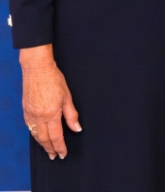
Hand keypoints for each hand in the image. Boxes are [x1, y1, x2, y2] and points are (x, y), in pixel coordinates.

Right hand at [20, 45, 81, 159]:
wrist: (37, 70)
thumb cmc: (54, 79)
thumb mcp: (67, 97)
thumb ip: (71, 115)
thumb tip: (77, 128)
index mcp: (51, 114)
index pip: (56, 136)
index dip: (60, 147)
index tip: (63, 154)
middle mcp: (39, 117)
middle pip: (44, 139)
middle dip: (50, 149)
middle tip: (55, 156)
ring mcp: (30, 115)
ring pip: (35, 135)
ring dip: (42, 144)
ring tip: (48, 149)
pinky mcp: (25, 111)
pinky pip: (29, 127)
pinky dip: (34, 135)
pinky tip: (38, 136)